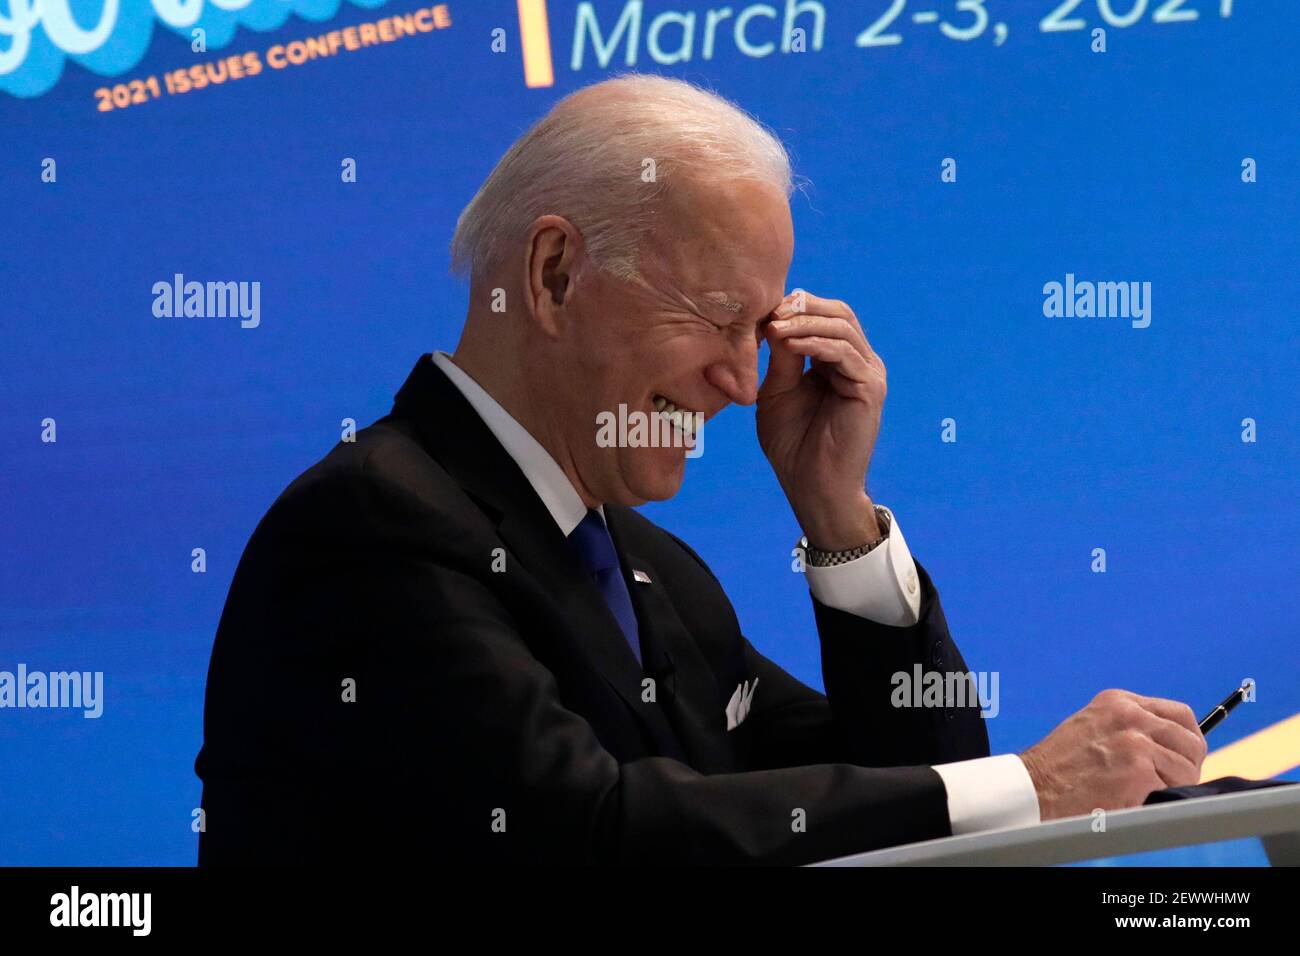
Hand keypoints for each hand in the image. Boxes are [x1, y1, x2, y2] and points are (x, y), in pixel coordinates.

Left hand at [757, 290, 886, 550]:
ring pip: (843, 326)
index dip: (795, 306)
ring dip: (805, 321)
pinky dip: (815, 342)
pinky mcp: (870, 388)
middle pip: (839, 312)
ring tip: (773, 326)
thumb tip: (773, 319)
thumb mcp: (777, 392)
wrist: (811, 486)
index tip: (760, 309)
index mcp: (837, 360)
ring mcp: (868, 373)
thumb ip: (781, 358)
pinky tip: (790, 342)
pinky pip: (844, 352)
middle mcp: (858, 362)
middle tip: (769, 311)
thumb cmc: (793, 444)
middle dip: (802, 306)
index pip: (824, 315)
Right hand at [1019, 689, 1207, 820]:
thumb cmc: (1060, 765)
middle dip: (1187, 765)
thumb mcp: (1094, 726)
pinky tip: (1133, 799)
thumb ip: (1129, 727)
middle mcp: (1130, 716)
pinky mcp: (1139, 772)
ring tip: (1145, 792)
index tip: (1184, 755)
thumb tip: (1172, 745)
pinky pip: (1172, 790)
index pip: (1180, 714)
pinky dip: (1158, 800)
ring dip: (1173, 785)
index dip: (1188, 739)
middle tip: (1170, 782)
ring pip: (1186, 768)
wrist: (1034, 786)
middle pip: (1191, 741)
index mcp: (1119, 702)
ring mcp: (1136, 743)